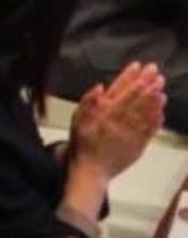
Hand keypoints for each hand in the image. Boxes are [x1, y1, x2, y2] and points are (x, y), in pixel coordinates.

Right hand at [70, 62, 166, 178]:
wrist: (90, 171)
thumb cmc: (82, 145)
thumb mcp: (76, 121)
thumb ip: (87, 103)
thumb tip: (99, 88)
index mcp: (105, 114)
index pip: (121, 92)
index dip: (130, 78)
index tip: (138, 67)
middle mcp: (120, 123)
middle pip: (136, 100)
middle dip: (147, 85)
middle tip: (156, 73)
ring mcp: (131, 134)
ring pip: (146, 114)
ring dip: (155, 100)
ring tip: (161, 89)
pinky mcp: (139, 146)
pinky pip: (150, 131)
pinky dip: (156, 120)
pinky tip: (161, 111)